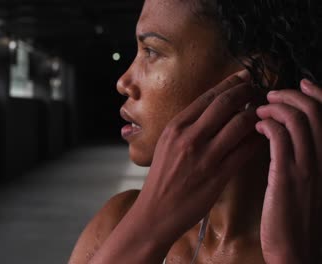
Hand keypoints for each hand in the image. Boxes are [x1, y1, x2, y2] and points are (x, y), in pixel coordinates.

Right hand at [136, 70, 261, 240]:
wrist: (156, 211)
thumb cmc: (162, 178)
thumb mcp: (166, 145)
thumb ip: (186, 127)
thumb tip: (211, 111)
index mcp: (175, 127)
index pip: (207, 97)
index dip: (229, 84)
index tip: (243, 77)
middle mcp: (189, 137)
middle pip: (226, 104)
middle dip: (247, 92)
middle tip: (258, 89)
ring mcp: (205, 156)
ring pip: (240, 124)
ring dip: (256, 114)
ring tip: (263, 112)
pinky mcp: (219, 174)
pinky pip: (246, 150)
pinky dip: (258, 139)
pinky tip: (262, 135)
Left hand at [256, 79, 321, 262]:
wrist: (298, 250)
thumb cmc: (300, 217)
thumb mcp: (312, 182)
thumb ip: (308, 156)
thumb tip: (290, 132)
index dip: (317, 93)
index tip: (302, 83)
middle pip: (316, 111)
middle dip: (293, 95)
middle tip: (272, 94)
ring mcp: (310, 167)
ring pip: (299, 120)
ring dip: (277, 107)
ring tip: (261, 108)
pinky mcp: (288, 177)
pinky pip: (280, 138)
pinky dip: (268, 125)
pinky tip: (258, 126)